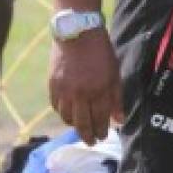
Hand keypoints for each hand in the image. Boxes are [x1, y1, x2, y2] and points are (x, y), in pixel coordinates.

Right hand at [48, 28, 122, 144]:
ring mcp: (64, 91)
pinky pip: (56, 107)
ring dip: (75, 125)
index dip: (102, 130)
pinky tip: (69, 113)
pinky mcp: (52, 86)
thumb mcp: (114, 71)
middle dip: (88, 136)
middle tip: (92, 141)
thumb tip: (119, 120)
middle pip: (83, 124)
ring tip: (81, 127)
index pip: (100, 119)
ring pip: (67, 118)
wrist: (78, 31)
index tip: (103, 137)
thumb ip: (116, 97)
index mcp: (99, 89)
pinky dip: (63, 113)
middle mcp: (80, 94)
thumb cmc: (100, 51)